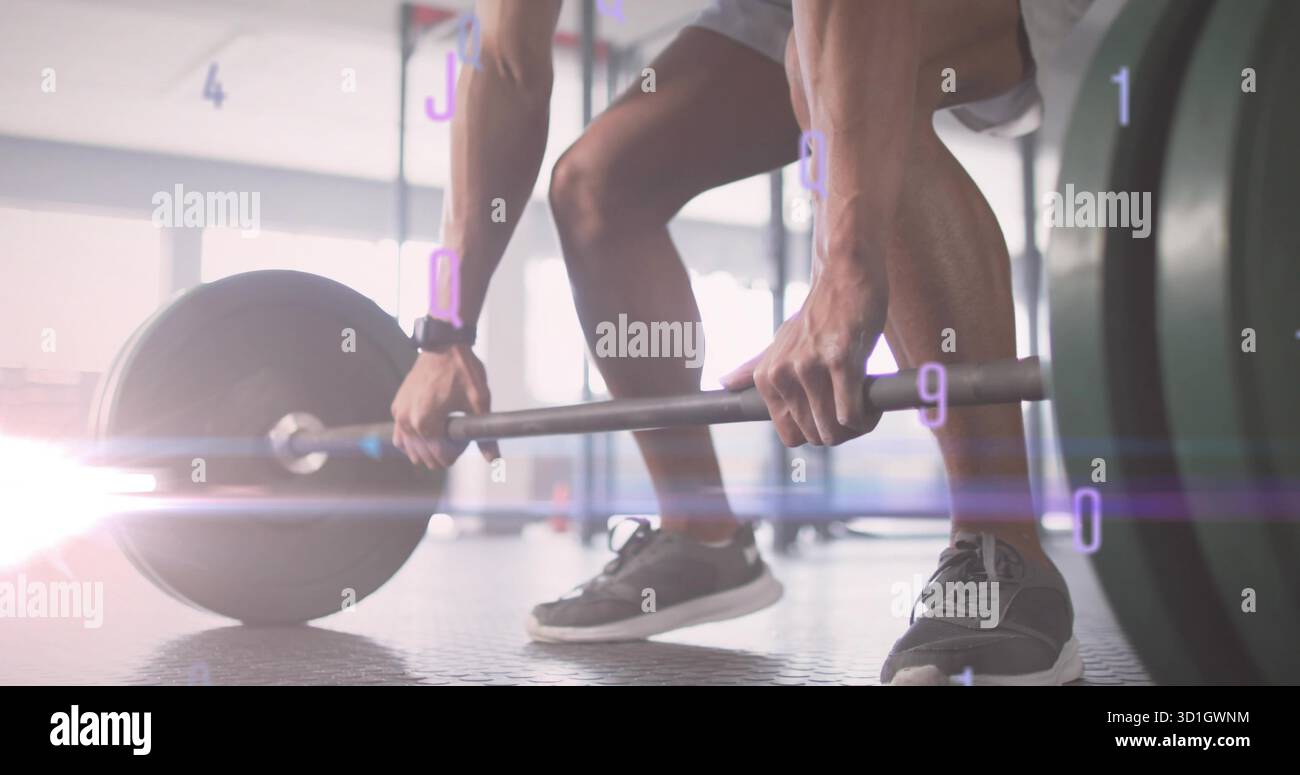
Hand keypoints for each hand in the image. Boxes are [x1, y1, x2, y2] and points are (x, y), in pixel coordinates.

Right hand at [390, 345, 499, 468]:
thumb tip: (493, 459)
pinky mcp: (397, 407)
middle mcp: (407, 421)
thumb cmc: (462, 370)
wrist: (445, 344)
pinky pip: (400, 436)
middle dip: (444, 450)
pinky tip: (428, 433)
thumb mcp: (479, 402)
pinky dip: (413, 440)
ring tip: (445, 430)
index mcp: (425, 422)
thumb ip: (485, 435)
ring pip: (411, 450)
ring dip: (428, 448)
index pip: (441, 457)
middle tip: (457, 431)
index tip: (465, 434)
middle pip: (426, 457)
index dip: (458, 451)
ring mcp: (399, 414)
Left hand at [720, 265, 885, 446]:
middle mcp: (782, 375)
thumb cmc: (819, 313)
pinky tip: (872, 399)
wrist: (844, 275)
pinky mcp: (840, 360)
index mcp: (767, 377)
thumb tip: (724, 383)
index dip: (817, 432)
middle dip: (841, 431)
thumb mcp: (782, 341)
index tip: (834, 415)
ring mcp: (809, 368)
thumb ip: (756, 366)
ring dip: (856, 426)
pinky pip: (851, 414)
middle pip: (815, 436)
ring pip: (833, 431)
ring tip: (866, 402)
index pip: (791, 436)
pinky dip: (866, 417)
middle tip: (856, 407)